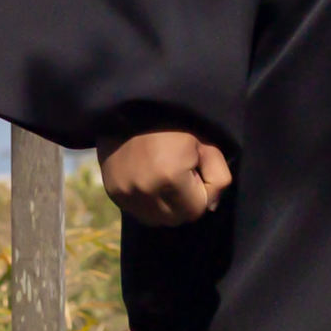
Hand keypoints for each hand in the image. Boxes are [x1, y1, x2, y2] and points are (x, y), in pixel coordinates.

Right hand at [102, 129, 232, 226]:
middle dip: (186, 203)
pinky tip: (151, 183)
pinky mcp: (113, 194)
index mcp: (170, 177)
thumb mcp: (205, 144)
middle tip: (184, 177)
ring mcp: (125, 195)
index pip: (197, 210)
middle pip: (177, 219)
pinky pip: (138, 213)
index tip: (198, 173)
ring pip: (157, 220)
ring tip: (167, 181)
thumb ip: (218, 176)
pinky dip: (149, 204)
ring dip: (167, 207)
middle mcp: (145, 192)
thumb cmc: (174, 124)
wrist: (131, 110)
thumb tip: (211, 205)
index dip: (204, 194)